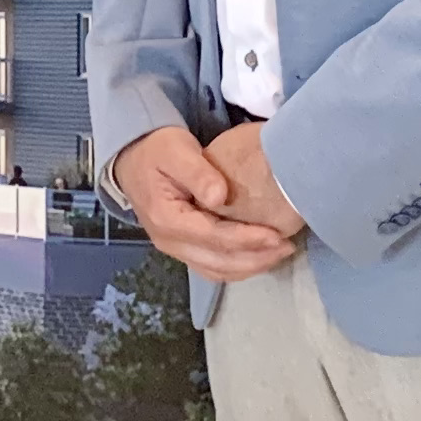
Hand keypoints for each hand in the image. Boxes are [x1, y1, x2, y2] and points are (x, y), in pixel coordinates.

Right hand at [112, 124, 302, 279]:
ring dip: (249, 267)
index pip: (213, 236)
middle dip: (255, 258)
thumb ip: (198, 173)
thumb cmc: (158, 150)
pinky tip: (259, 257)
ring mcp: (174, 248)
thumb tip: (221, 197)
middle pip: (217, 262)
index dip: (247, 239)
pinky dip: (237, 267)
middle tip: (287, 247)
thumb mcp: (177, 151)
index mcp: (167, 219)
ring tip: (279, 254)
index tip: (277, 234)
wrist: (134, 158)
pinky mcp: (182, 248)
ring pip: (216, 270)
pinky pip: (212, 267)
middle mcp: (168, 241)